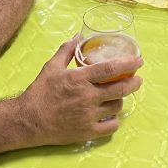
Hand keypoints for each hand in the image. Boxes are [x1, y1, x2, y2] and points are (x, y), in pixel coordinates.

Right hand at [19, 36, 141, 145]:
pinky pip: (111, 126)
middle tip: (138, 79)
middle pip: (120, 89)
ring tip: (117, 96)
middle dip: (134, 83)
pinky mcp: (87, 132)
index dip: (128, 64)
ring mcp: (89, 116)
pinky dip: (114, 120)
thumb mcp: (51, 67)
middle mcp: (87, 97)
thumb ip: (67, 50)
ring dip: (120, 100)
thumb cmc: (40, 92)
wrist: (29, 120)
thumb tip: (79, 36)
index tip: (139, 61)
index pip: (111, 69)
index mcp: (79, 79)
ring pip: (117, 106)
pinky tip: (110, 115)